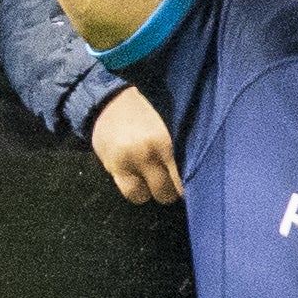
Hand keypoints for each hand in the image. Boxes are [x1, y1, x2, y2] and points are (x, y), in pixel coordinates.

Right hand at [85, 82, 182, 204]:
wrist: (108, 101)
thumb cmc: (143, 113)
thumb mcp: (165, 127)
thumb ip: (175, 150)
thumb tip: (189, 174)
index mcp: (163, 142)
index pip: (181, 178)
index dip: (186, 187)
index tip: (187, 187)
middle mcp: (144, 155)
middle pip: (164, 192)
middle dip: (169, 191)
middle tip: (170, 185)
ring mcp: (125, 163)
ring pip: (141, 196)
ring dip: (147, 192)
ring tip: (150, 182)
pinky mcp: (110, 166)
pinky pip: (125, 189)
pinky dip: (133, 187)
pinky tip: (136, 177)